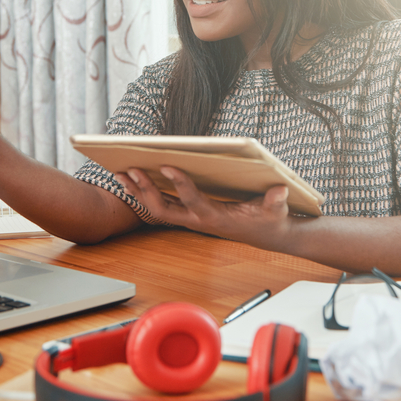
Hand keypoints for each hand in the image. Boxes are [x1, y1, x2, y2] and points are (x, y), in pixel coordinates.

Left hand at [115, 166, 292, 248]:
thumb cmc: (270, 219)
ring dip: (137, 190)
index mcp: (216, 217)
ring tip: (120, 172)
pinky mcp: (188, 214)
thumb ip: (276, 201)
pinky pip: (161, 204)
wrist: (268, 235)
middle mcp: (198, 220)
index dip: (180, 184)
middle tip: (130, 168)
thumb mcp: (277, 210)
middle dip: (145, 189)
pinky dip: (145, 192)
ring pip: (157, 208)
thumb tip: (279, 190)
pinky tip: (132, 178)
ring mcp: (190, 219)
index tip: (167, 165)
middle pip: (163, 208)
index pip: (193, 200)